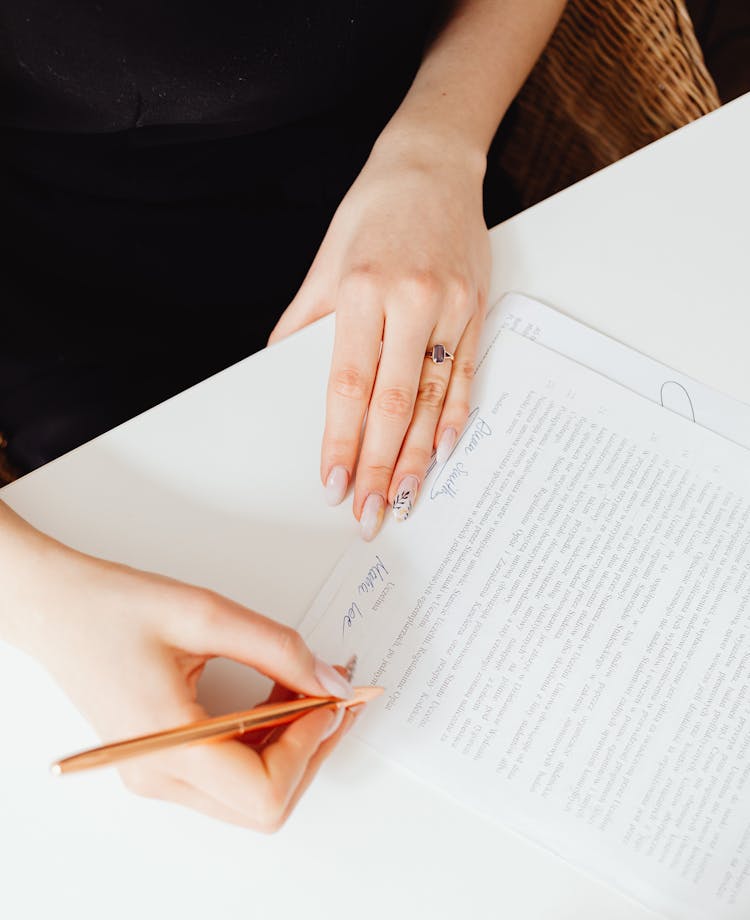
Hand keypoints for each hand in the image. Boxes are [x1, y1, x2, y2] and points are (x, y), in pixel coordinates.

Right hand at [5, 519, 358, 829]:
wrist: (53, 608)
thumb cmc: (111, 607)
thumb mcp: (205, 614)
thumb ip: (278, 650)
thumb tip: (333, 683)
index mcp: (167, 746)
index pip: (264, 791)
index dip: (309, 747)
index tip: (328, 698)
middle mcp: (161, 776)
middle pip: (266, 805)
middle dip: (311, 751)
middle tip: (335, 694)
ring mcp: (159, 776)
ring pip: (253, 796)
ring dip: (292, 747)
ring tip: (306, 688)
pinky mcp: (162, 764)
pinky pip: (231, 775)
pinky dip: (266, 742)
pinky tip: (277, 697)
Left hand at [270, 129, 489, 538]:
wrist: (434, 162)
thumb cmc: (373, 211)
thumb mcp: (326, 260)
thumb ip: (304, 321)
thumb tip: (279, 370)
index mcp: (363, 290)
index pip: (350, 385)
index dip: (342, 441)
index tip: (333, 484)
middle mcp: (412, 301)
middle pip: (394, 404)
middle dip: (380, 466)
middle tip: (369, 513)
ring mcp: (452, 308)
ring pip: (434, 399)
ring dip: (419, 457)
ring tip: (406, 499)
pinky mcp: (478, 310)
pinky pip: (467, 377)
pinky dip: (456, 420)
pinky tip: (444, 455)